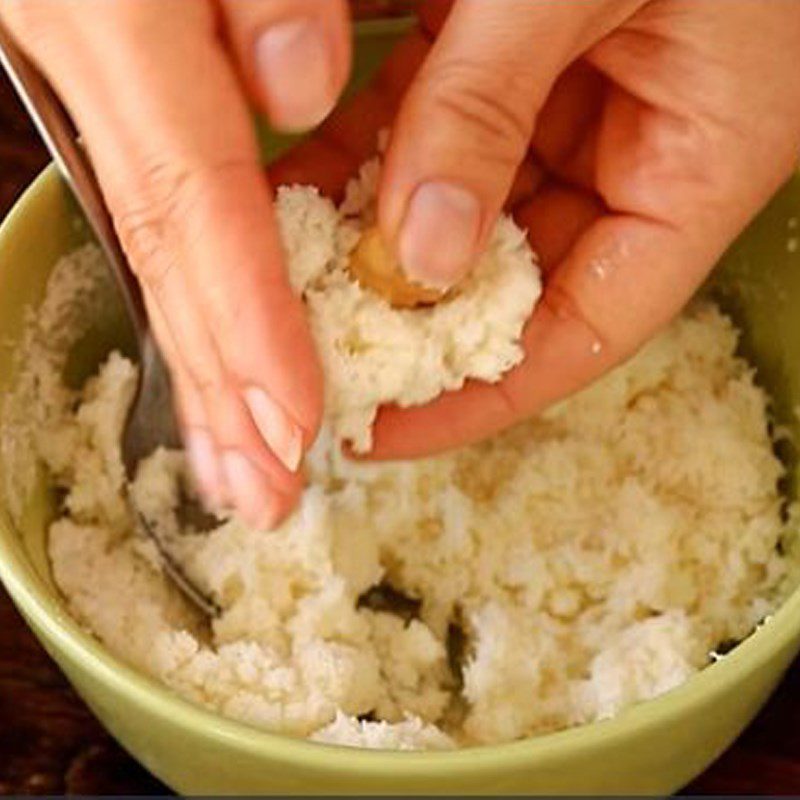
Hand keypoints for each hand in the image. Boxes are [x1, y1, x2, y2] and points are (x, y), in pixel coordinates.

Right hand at [0, 0, 352, 526]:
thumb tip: (298, 89)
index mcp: (115, 10)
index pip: (199, 199)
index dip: (245, 317)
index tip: (293, 420)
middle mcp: (84, 58)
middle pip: (167, 256)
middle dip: (218, 388)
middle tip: (260, 495)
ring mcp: (80, 73)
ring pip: (152, 250)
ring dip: (201, 370)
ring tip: (240, 470)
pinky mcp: (101, 74)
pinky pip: (159, 209)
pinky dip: (196, 297)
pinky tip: (225, 362)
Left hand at [280, 0, 799, 458]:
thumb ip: (490, 107)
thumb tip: (417, 251)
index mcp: (698, 168)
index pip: (584, 331)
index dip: (484, 395)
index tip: (390, 428)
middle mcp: (632, 154)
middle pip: (514, 282)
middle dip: (413, 322)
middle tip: (316, 355)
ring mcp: (571, 108)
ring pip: (462, 213)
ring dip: (373, 244)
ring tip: (286, 280)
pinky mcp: (515, 60)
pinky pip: (431, 133)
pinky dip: (366, 161)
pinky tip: (296, 183)